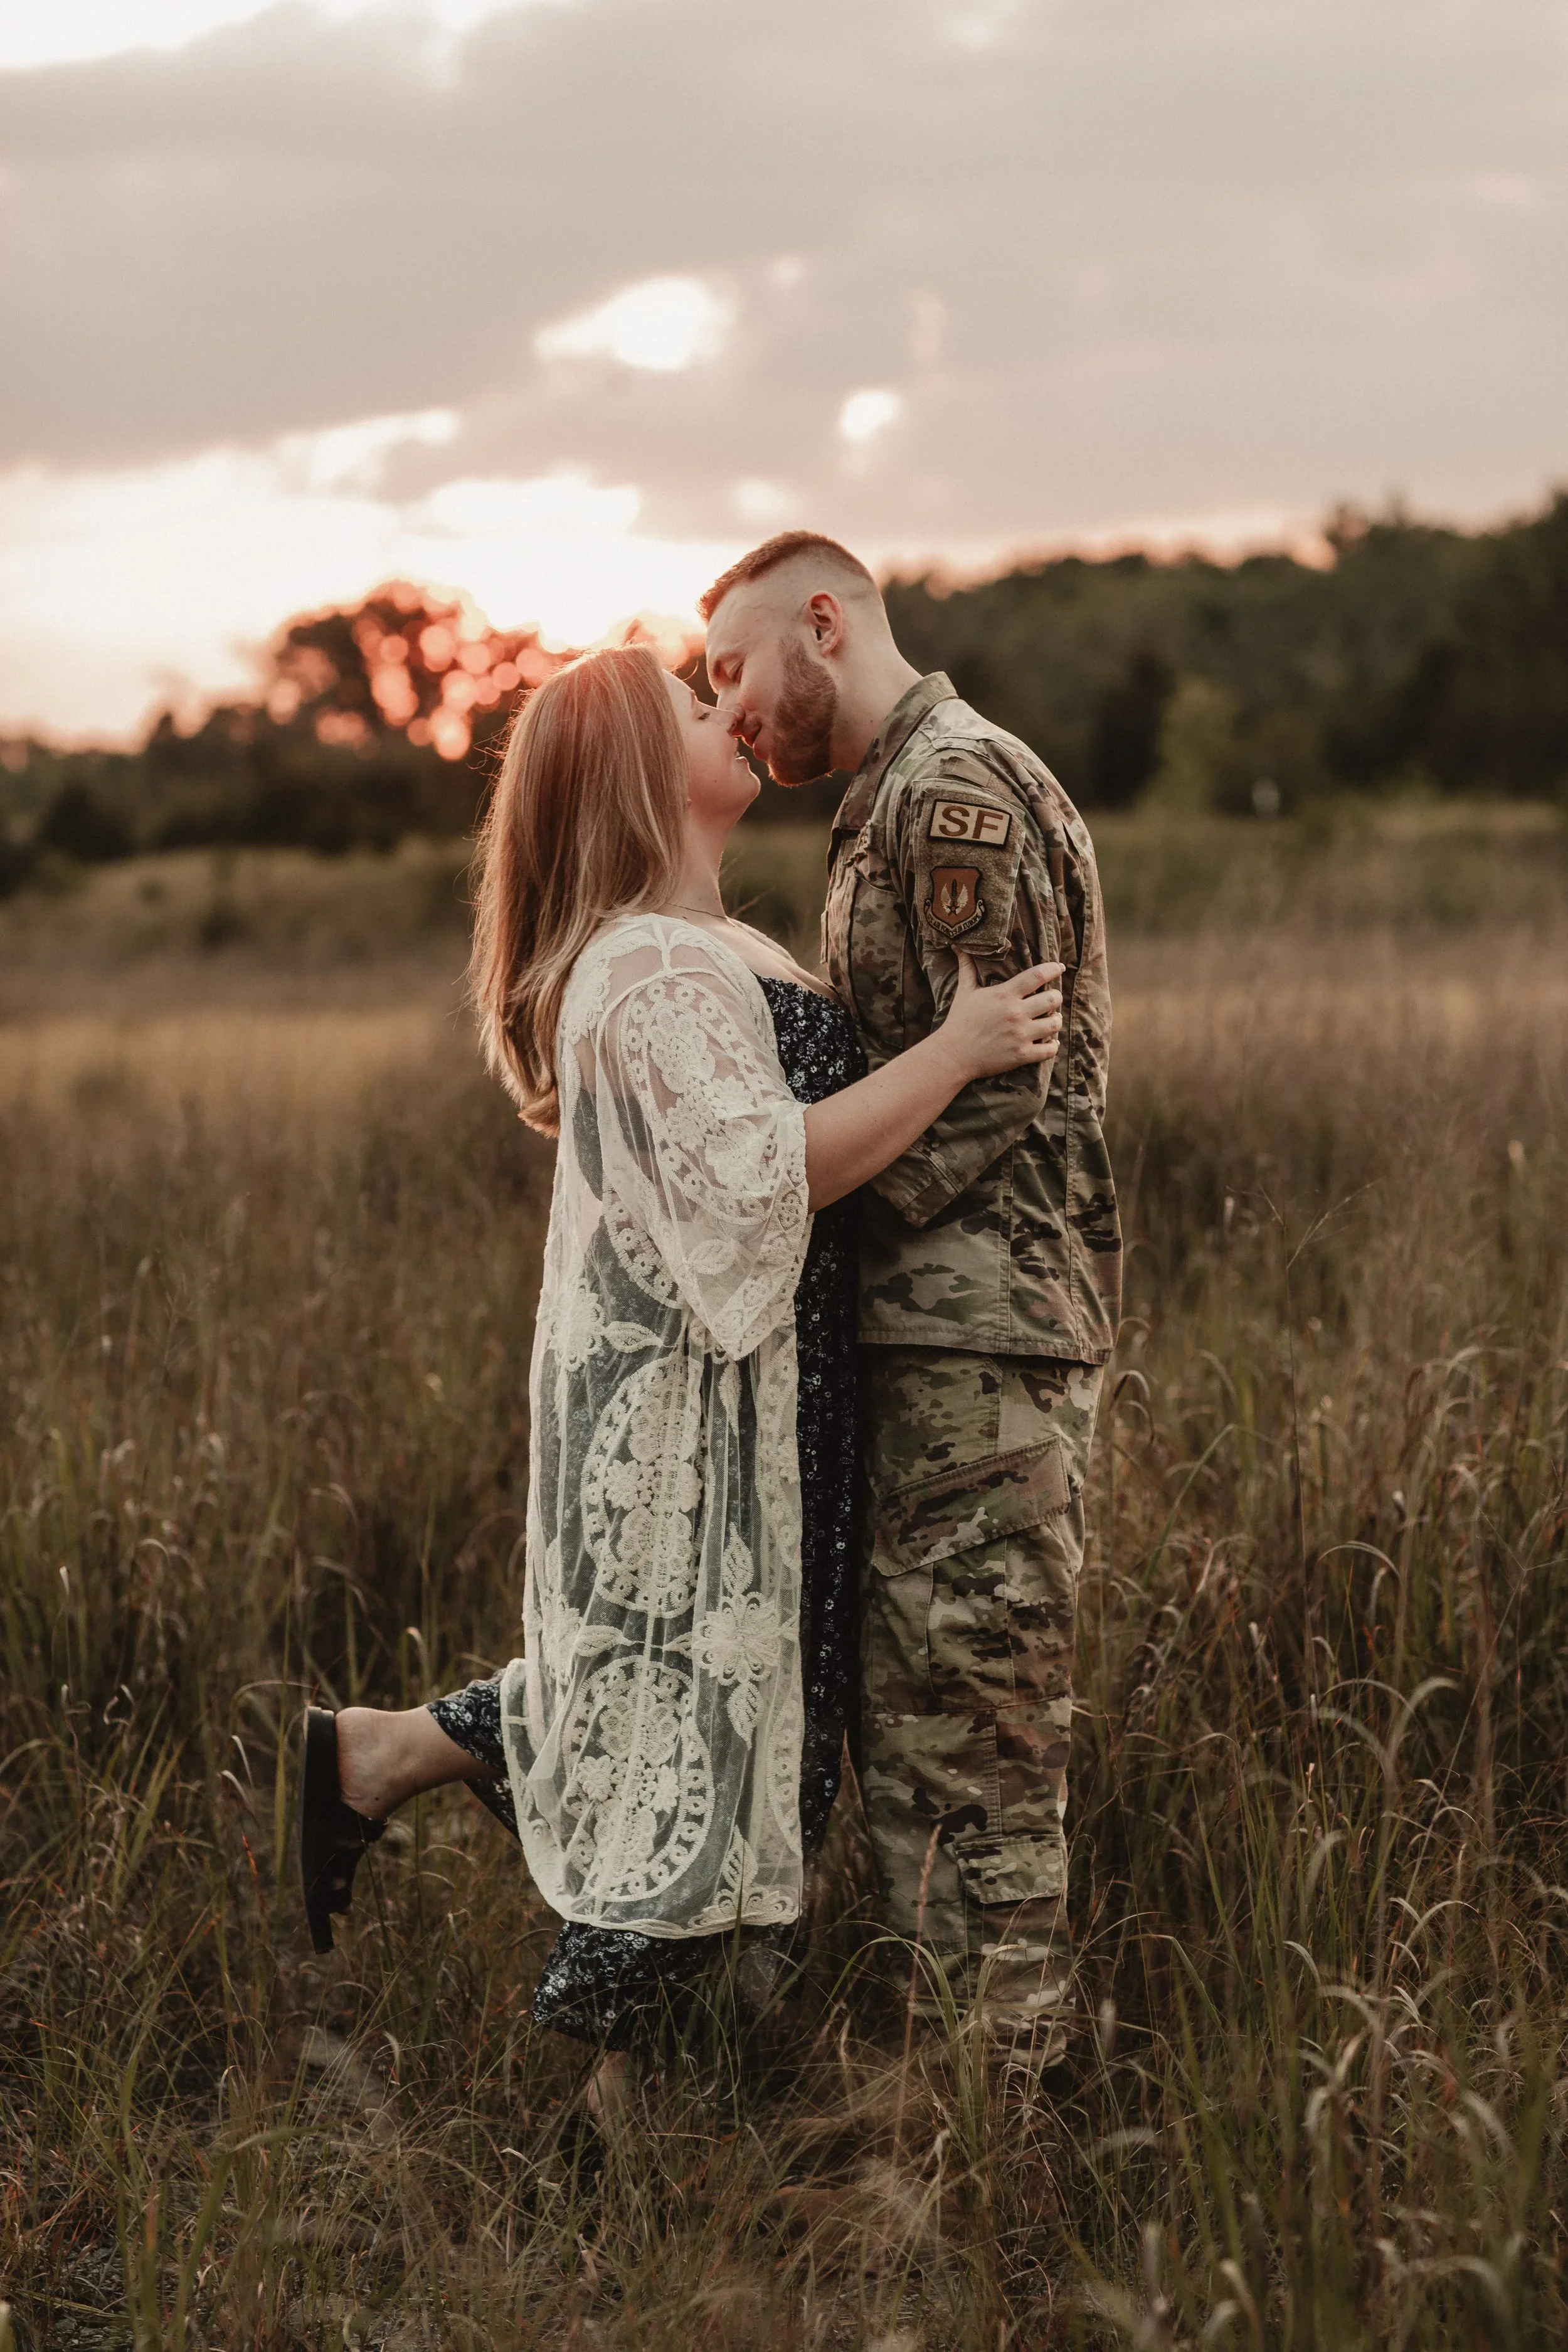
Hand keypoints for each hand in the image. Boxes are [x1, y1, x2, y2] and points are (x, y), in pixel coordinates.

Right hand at [935, 953, 1063, 1082]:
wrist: (953, 1054)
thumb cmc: (959, 1020)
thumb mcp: (964, 991)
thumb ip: (967, 967)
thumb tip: (958, 946)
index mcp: (1004, 995)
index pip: (1037, 975)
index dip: (1053, 969)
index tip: (1059, 967)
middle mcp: (1015, 1013)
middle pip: (1053, 999)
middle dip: (1056, 997)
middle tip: (1051, 999)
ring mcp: (1020, 1035)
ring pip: (1055, 1024)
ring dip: (1056, 1021)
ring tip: (1051, 1020)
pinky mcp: (1021, 1055)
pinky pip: (1050, 1050)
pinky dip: (1052, 1046)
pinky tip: (1048, 1042)